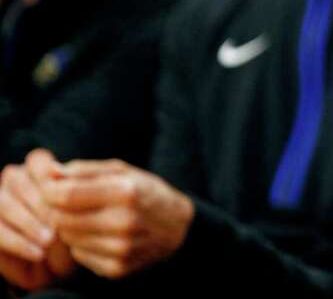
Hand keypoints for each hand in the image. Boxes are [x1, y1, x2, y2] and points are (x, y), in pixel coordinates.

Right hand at [0, 151, 69, 290]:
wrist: (58, 264)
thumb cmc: (75, 232)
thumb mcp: (80, 216)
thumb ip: (71, 200)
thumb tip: (58, 190)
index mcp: (37, 171)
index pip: (36, 160)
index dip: (45, 171)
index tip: (61, 185)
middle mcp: (14, 183)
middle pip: (16, 181)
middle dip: (38, 202)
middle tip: (59, 222)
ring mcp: (0, 202)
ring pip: (3, 204)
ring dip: (27, 223)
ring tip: (49, 241)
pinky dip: (18, 243)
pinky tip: (38, 253)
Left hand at [41, 159, 193, 278]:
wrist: (177, 226)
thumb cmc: (145, 191)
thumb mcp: (122, 170)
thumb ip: (84, 170)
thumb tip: (49, 173)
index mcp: (125, 192)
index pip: (65, 195)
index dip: (50, 190)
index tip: (52, 187)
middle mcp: (124, 222)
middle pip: (61, 219)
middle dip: (59, 210)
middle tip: (70, 204)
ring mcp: (121, 248)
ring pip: (68, 239)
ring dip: (71, 228)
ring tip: (89, 218)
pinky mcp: (117, 268)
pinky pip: (80, 256)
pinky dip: (83, 245)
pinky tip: (99, 235)